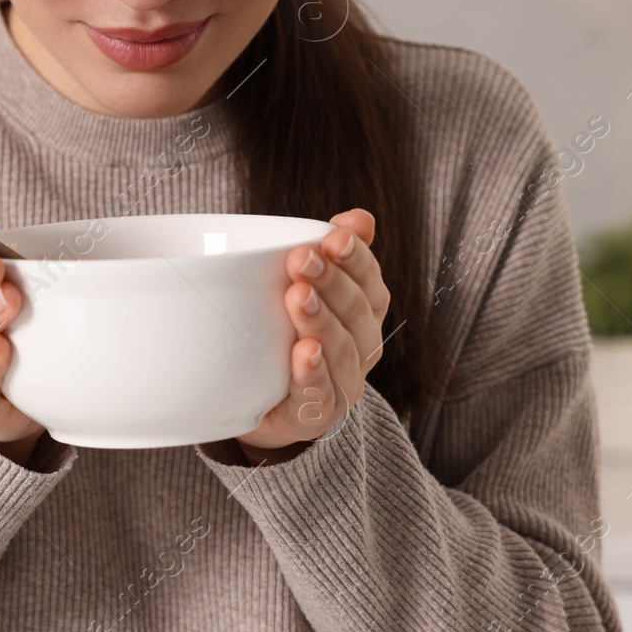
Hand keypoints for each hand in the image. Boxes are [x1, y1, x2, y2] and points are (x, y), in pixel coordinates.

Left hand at [235, 209, 388, 463]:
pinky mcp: (315, 415)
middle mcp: (362, 347)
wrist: (262, 405)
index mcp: (363, 312)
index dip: (356, 258)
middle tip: (301, 258)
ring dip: (321, 321)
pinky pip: (318, 394)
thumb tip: (358, 216)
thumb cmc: (285, 335)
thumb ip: (331, 253)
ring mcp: (343, 383)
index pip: (370, 280)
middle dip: (332, 282)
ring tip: (297, 296)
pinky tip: (304, 353)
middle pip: (356, 311)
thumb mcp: (306, 288)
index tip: (334, 235)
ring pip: (341, 350)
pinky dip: (312, 373)